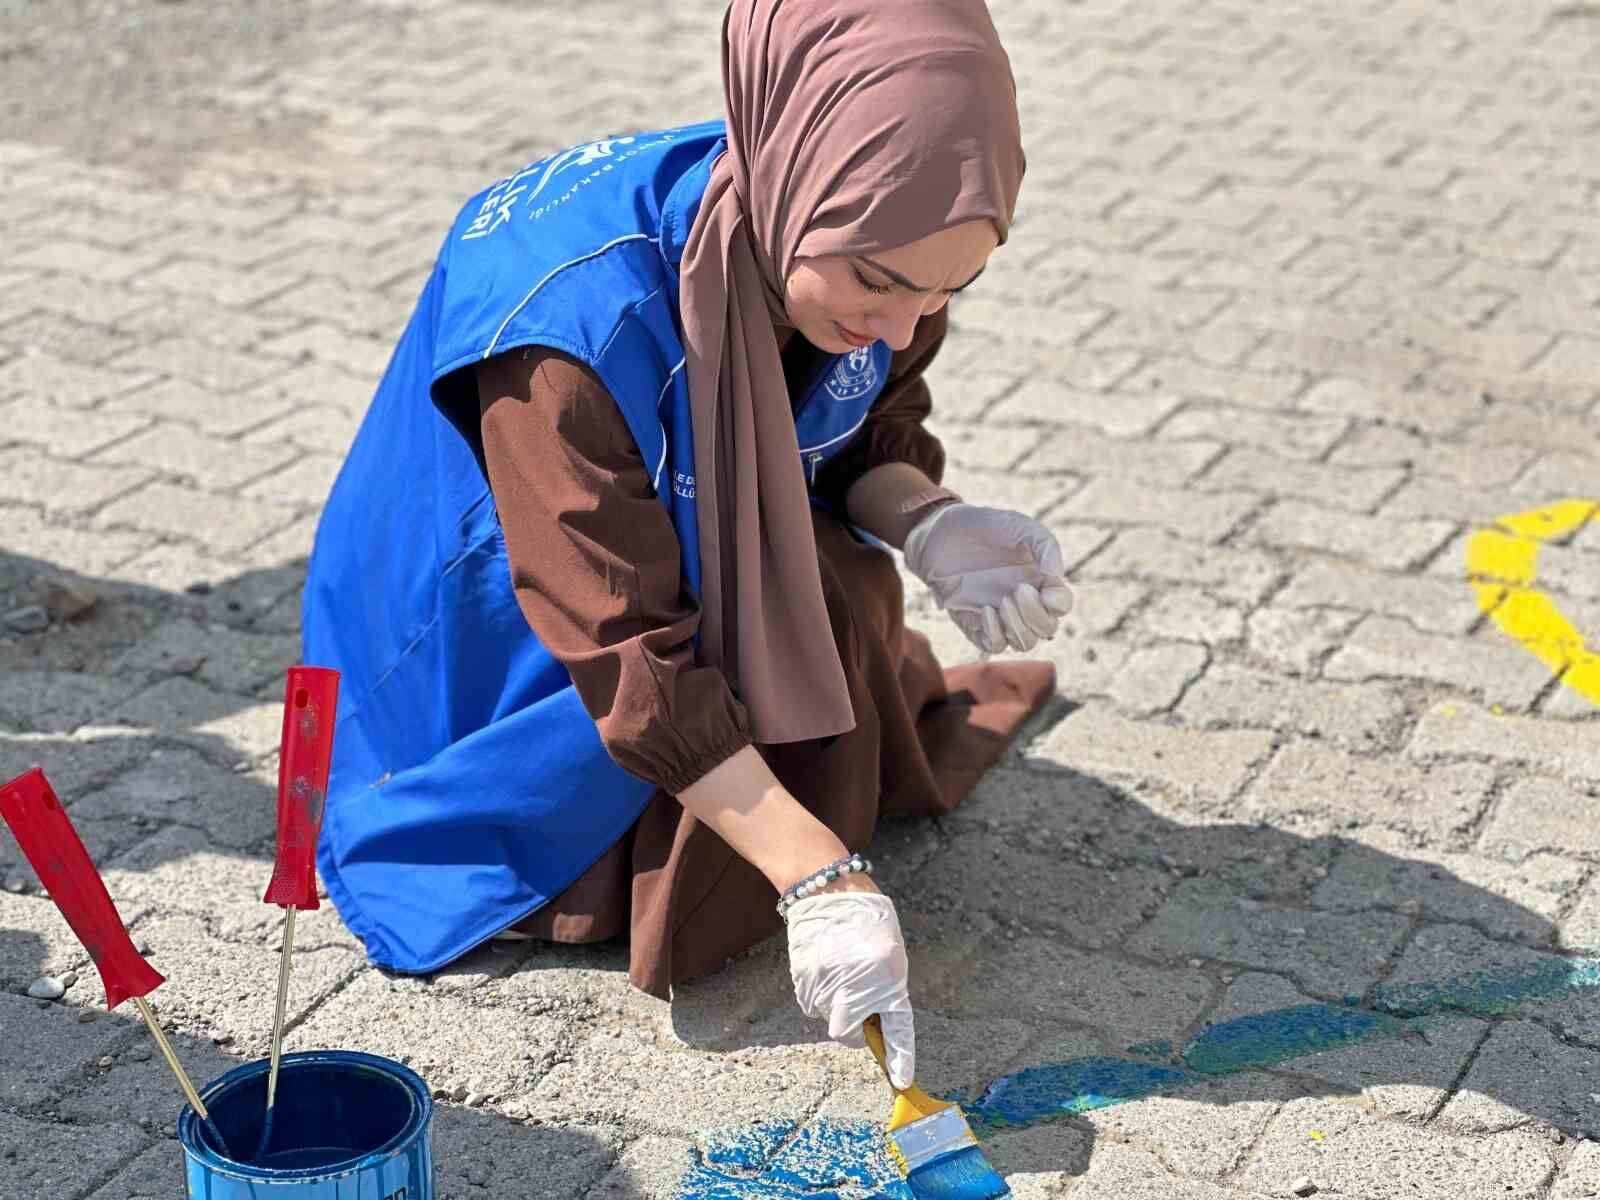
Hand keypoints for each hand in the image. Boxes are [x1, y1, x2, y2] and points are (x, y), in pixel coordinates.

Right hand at [786, 892, 915, 1088]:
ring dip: (833, 1003)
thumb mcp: (889, 952)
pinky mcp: (804, 978)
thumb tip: (872, 1022)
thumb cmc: (867, 919)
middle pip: (846, 1033)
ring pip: (826, 1017)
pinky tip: (823, 965)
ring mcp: (827, 984)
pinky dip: (817, 991)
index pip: (898, 1027)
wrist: (829, 890)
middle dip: (850, 1026)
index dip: (901, 1057)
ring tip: (838, 968)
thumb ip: (884, 988)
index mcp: (889, 976)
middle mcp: (857, 985)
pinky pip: (810, 1002)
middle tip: (853, 1002)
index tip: (901, 1080)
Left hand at [903, 502, 1074, 652]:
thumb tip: (1055, 577)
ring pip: (1024, 642)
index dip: (1060, 604)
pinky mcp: (975, 622)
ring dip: (1018, 627)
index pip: (1061, 605)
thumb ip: (1045, 547)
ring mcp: (1000, 614)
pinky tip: (985, 610)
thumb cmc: (983, 526)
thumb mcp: (1019, 526)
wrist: (939, 532)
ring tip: (1003, 600)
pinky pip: (994, 644)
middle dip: (1036, 615)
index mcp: (1039, 580)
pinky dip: (995, 633)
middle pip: (1046, 629)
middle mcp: (1023, 602)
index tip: (1047, 592)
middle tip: (1018, 590)